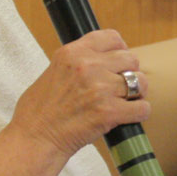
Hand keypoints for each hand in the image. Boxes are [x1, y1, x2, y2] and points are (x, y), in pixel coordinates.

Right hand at [10, 29, 149, 157]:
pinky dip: (139, 113)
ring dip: (137, 94)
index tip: (119, 62)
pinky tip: (128, 117)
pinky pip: (142, 108)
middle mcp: (88, 66)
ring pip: (140, 82)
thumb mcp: (53, 71)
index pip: (111, 37)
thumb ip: (77, 62)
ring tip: (126, 102)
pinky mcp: (109, 112)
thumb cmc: (39, 110)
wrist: (34, 138)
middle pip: (130, 59)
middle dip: (130, 73)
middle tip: (122, 88)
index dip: (120, 49)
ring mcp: (100, 88)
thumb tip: (103, 61)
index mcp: (72, 52)